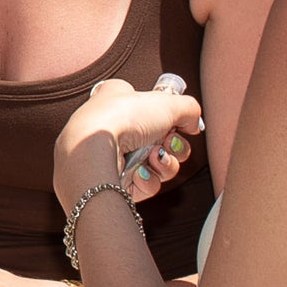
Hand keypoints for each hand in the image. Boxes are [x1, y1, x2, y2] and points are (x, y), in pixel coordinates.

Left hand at [53, 78, 205, 208]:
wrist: (92, 151)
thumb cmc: (123, 117)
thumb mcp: (167, 102)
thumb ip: (189, 109)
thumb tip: (194, 124)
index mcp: (117, 101)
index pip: (148, 107)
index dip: (168, 116)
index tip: (178, 121)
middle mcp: (113, 128)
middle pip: (161, 141)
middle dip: (174, 145)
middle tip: (168, 142)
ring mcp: (113, 158)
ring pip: (158, 165)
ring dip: (164, 163)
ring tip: (152, 156)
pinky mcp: (114, 184)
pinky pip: (146, 184)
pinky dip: (148, 179)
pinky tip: (139, 173)